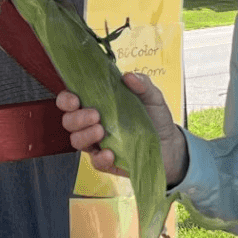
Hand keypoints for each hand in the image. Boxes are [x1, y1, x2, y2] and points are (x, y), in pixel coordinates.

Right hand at [57, 72, 187, 186]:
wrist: (170, 145)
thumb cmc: (156, 118)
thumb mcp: (152, 97)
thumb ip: (142, 84)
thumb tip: (128, 76)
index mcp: (98, 104)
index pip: (71, 100)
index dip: (66, 99)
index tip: (74, 99)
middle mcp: (92, 123)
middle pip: (69, 121)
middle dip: (77, 118)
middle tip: (96, 115)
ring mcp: (98, 144)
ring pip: (76, 141)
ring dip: (84, 135)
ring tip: (101, 131)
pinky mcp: (107, 162)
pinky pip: (95, 162)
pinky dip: (100, 158)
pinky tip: (110, 153)